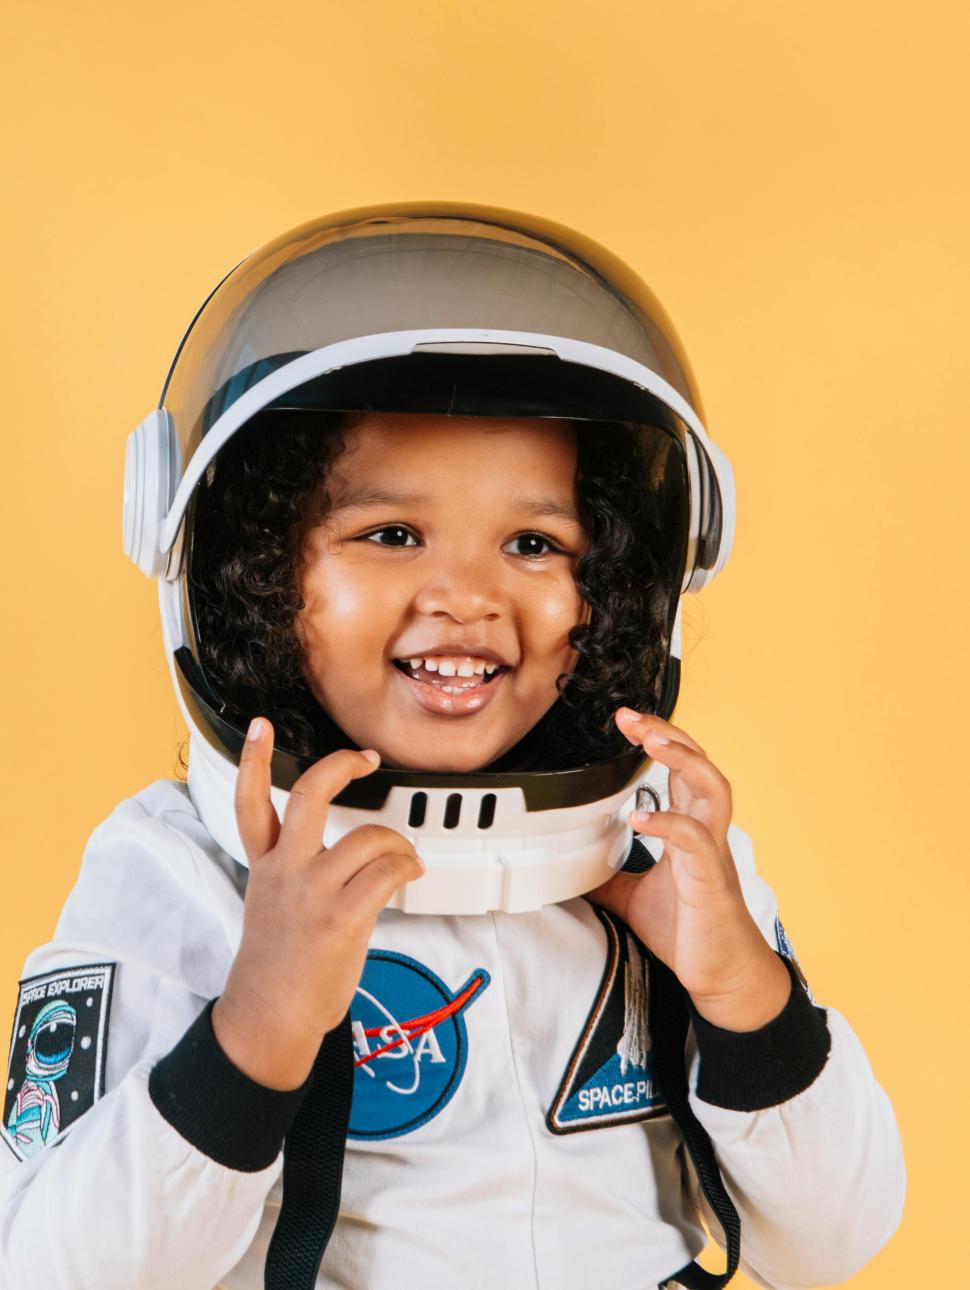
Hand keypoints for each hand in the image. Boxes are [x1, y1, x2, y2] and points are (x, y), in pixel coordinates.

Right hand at [212, 718, 424, 1088]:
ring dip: (398, 843)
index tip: (261, 726)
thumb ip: (299, 873)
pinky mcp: (340, 919)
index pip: (250, 803)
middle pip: (309, 796)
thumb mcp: (272, 907)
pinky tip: (412, 874)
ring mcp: (312, 893)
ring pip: (368, 837)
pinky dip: (408, 868)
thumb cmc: (278, 968)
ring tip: (406, 858)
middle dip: (340, 767)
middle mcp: (285, 871)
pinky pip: (387, 873)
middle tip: (365, 759)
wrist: (269, 1019)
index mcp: (265, 867)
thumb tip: (353, 855)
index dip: (255, 760)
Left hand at [586, 708, 790, 1030]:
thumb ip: (609, 877)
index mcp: (690, 830)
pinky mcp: (710, 881)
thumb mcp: (634, 898)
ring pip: (712, 787)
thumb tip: (570, 869)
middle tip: (631, 716)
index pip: (680, 769)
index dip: (658, 740)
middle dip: (667, 732)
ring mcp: (711, 853)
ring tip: (651, 740)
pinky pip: (695, 840)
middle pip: (699, 764)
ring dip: (682, 759)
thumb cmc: (690, 932)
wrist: (723, 975)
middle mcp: (705, 832)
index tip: (627, 720)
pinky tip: (640, 817)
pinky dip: (668, 822)